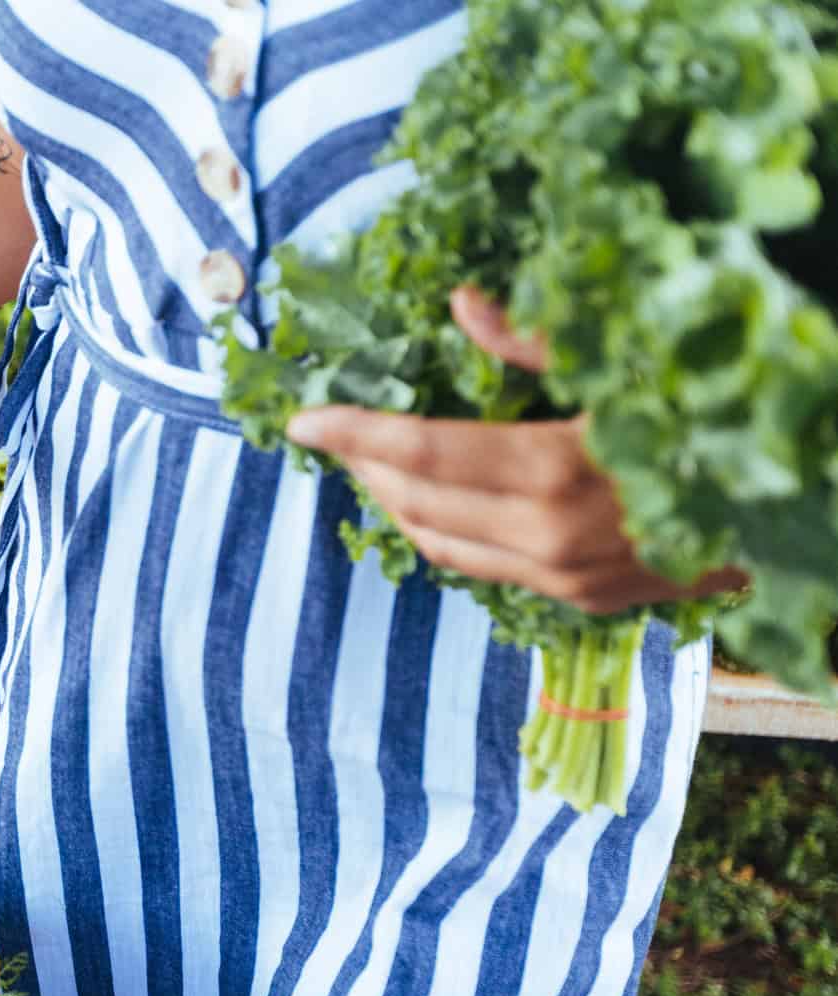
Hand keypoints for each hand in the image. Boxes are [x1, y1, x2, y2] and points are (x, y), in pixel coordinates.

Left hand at [284, 286, 743, 613]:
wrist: (802, 504)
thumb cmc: (719, 410)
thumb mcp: (632, 358)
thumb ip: (535, 340)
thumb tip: (460, 304)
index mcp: (556, 473)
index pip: (419, 453)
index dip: (352, 432)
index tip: (300, 418)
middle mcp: (551, 541)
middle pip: (416, 504)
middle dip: (363, 464)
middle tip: (332, 427)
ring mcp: (568, 580)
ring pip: (442, 546)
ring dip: (394, 502)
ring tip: (367, 460)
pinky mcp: (585, 600)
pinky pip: (485, 566)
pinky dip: (443, 529)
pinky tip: (430, 497)